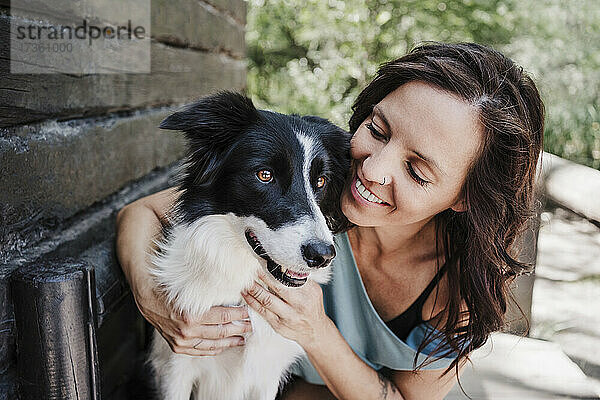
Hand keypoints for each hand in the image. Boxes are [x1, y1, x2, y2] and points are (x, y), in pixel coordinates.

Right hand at [133, 278, 251, 355]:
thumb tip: (233, 296)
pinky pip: (200, 351)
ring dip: (230, 342)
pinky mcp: (178, 346)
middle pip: (221, 332)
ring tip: (241, 338)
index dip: (238, 315)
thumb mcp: (191, 290)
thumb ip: (210, 296)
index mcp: (192, 315)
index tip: (248, 313)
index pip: (223, 317)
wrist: (148, 299)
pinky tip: (223, 346)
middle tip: (250, 326)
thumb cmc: (170, 290)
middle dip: (239, 329)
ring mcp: (182, 341)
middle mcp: (187, 331)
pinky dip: (214, 349)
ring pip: (213, 345)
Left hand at [241, 270, 332, 349]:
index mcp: (309, 293)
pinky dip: (252, 302)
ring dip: (254, 290)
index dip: (276, 270)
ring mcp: (288, 316)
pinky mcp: (278, 325)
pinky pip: (262, 312)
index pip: (290, 277)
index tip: (265, 262)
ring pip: (267, 301)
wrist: (315, 331)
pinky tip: (246, 295)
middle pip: (277, 288)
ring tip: (245, 281)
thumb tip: (284, 265)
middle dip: (262, 277)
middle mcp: (299, 305)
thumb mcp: (313, 290)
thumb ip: (300, 279)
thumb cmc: (311, 307)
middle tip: (252, 269)